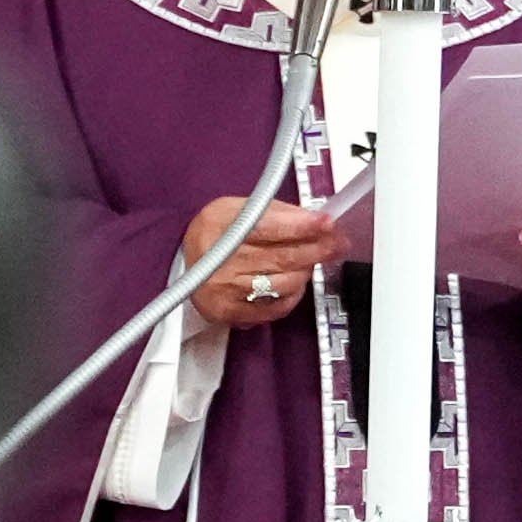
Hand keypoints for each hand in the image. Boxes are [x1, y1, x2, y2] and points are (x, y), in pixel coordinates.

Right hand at [180, 194, 339, 328]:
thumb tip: (313, 218)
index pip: (268, 227)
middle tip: (338, 243)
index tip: (327, 223)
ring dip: (306, 270)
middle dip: (318, 249)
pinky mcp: (229, 313)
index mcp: (219, 225)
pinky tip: (295, 281)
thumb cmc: (216, 234)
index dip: (302, 226)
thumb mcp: (237, 208)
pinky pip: (276, 307)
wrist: (182, 265)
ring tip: (313, 259)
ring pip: (284, 283)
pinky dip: (294, 293)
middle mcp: (220, 260)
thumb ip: (275, 211)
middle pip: (281, 257)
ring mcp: (224, 290)